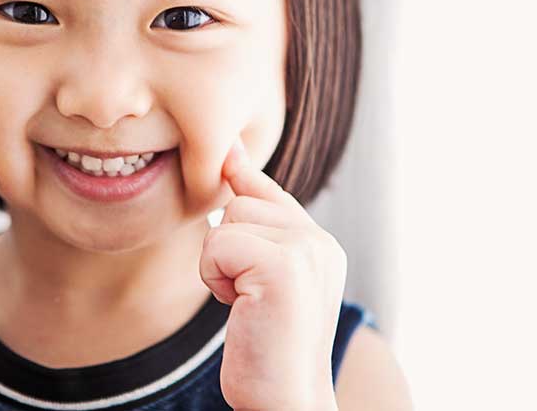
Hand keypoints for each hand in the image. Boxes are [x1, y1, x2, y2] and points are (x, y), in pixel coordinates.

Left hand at [200, 137, 345, 410]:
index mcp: (321, 245)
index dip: (244, 178)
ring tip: (249, 306)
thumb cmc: (267, 348)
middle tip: (250, 300)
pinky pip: (218, 244)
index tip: (229, 151)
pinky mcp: (283, 266)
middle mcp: (320, 242)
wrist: (286, 401)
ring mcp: (306, 251)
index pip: (271, 194)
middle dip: (228, 251)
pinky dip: (216, 277)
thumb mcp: (264, 278)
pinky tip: (242, 310)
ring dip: (220, 266)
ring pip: (227, 223)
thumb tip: (230, 159)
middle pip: (240, 205)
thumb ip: (255, 226)